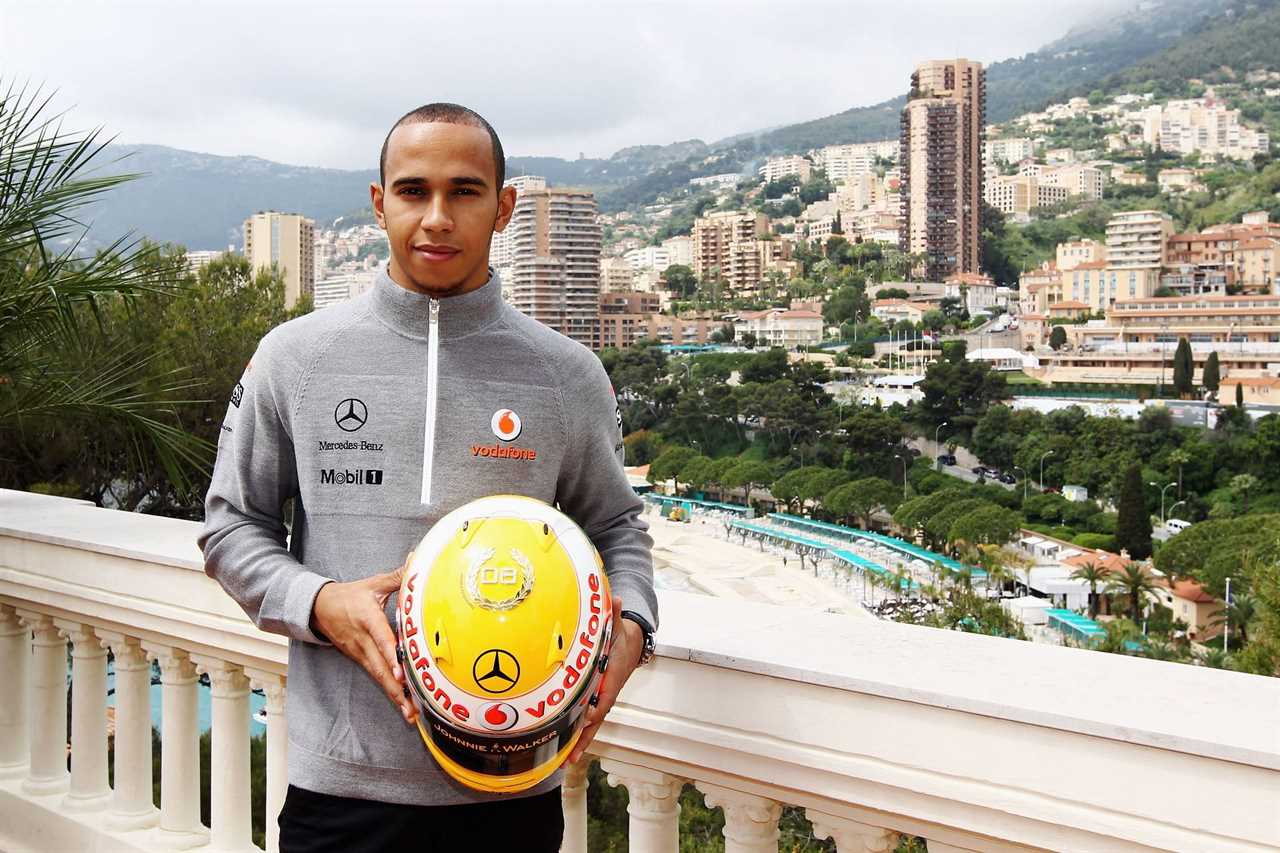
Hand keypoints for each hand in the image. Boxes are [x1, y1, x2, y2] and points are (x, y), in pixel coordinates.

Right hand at [311, 551, 416, 724]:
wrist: (319, 608)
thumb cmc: (351, 595)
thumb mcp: (374, 583)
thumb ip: (398, 576)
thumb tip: (417, 560)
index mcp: (368, 619)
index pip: (382, 639)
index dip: (391, 657)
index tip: (401, 672)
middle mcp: (363, 641)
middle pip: (381, 668)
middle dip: (396, 689)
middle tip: (412, 708)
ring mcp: (360, 654)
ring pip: (379, 677)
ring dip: (395, 696)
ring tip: (410, 714)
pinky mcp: (360, 660)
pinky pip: (376, 677)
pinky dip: (389, 691)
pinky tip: (403, 704)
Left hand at [568, 595, 642, 764]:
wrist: (632, 645)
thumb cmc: (621, 637)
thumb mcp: (618, 626)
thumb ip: (615, 614)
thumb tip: (616, 598)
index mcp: (612, 680)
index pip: (603, 698)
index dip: (593, 709)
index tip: (584, 718)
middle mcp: (607, 694)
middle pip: (595, 719)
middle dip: (584, 736)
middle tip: (572, 754)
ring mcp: (601, 700)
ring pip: (590, 725)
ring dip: (579, 742)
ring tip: (567, 761)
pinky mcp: (595, 702)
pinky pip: (586, 721)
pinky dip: (578, 735)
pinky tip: (566, 749)